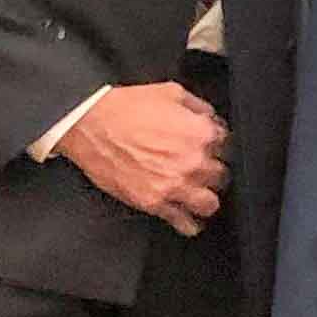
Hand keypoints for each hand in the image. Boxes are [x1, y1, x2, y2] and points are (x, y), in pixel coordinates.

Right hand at [58, 82, 227, 234]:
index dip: (218, 146)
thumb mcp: (169, 92)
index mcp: (200, 133)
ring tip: (200, 196)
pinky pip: (184, 222)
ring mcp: (175, 185)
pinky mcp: (155, 202)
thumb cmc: (125, 108)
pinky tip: (190, 220)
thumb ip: (197, 106)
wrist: (90, 125)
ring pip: (209, 203)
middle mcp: (193, 161)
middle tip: (202, 170)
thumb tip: (210, 117)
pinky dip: (189, 223)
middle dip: (213, 172)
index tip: (211, 148)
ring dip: (206, 199)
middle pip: (221, 176)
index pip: (227, 145)